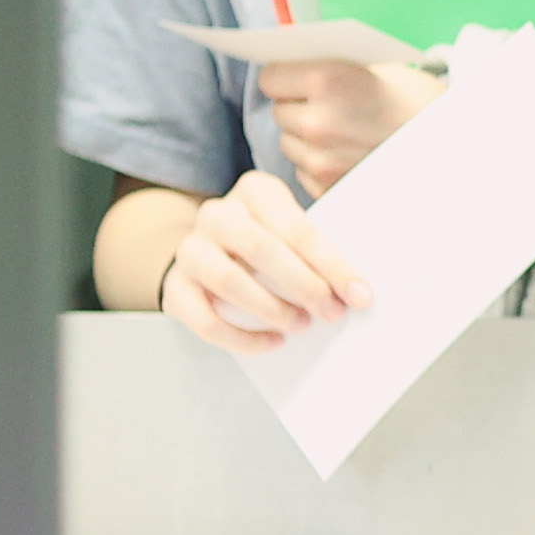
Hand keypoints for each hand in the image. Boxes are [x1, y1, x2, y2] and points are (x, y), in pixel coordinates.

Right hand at [160, 170, 367, 352]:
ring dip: (271, 308)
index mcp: (255, 192)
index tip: (359, 294)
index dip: (330, 264)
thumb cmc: (268, 242)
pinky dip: (241, 337)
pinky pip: (204, 318)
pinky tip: (272, 342)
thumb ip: (315, 252)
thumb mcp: (291, 232)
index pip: (296, 227)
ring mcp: (191, 249)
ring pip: (227, 280)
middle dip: (302, 284)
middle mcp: (217, 214)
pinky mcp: (175, 286)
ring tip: (301, 325)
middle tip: (332, 312)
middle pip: (260, 248)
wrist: (209, 253)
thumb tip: (354, 291)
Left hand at [259, 53, 443, 194]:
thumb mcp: (375, 68)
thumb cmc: (417, 103)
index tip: (298, 79)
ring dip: (305, 137)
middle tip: (331, 105)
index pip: (270, 77)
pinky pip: (302, 169)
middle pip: (277, 110)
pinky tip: (348, 154)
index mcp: (327, 80)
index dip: (286, 76)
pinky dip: (318, 162)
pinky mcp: (326, 187)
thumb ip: (326, 67)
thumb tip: (285, 66)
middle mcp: (317, 121)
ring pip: (288, 142)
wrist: (452, 146)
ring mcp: (320, 159)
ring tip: (343, 132)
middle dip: (297, 106)